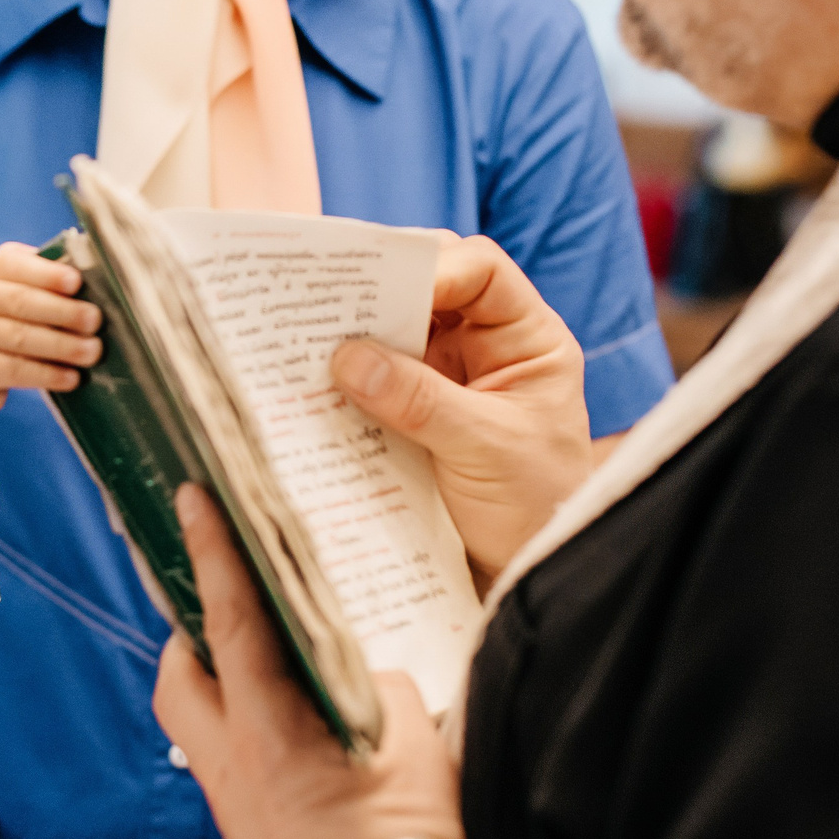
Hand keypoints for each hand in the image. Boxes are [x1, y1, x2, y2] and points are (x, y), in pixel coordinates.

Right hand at [0, 243, 101, 415]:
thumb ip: (29, 274)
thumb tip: (84, 267)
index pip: (14, 265)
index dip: (47, 273)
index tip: (77, 281)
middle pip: (20, 302)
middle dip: (62, 311)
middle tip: (94, 320)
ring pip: (19, 338)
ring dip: (62, 346)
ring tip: (92, 351)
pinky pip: (14, 370)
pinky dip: (47, 374)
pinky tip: (70, 377)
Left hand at [154, 486, 466, 838]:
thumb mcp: (421, 747)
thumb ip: (388, 693)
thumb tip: (371, 682)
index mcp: (270, 733)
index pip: (233, 623)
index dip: (215, 554)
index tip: (191, 500)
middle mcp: (234, 771)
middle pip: (179, 685)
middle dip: (191, 637)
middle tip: (220, 604)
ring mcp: (237, 817)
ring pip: (203, 736)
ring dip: (222, 697)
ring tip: (266, 673)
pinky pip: (238, 779)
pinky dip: (258, 749)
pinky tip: (302, 749)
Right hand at [332, 234, 591, 575]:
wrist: (522, 570)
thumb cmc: (532, 505)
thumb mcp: (484, 448)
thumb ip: (420, 400)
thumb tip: (347, 358)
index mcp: (528, 339)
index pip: (482, 271)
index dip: (434, 267)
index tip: (385, 290)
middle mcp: (485, 345)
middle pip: (429, 288)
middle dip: (381, 289)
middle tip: (325, 297)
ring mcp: (446, 375)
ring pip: (395, 328)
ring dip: (355, 330)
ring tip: (307, 334)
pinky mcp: (412, 407)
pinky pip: (373, 374)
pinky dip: (345, 372)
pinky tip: (313, 378)